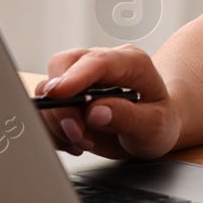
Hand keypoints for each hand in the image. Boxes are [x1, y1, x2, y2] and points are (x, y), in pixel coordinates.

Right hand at [40, 45, 179, 159]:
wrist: (153, 127)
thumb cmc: (159, 121)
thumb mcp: (155, 125)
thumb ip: (128, 117)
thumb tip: (96, 112)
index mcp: (131, 62)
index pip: (98, 60)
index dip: (75, 76)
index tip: (58, 95)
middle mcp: (103, 63)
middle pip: (63, 67)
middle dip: (62, 106)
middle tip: (78, 134)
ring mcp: (82, 77)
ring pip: (48, 90)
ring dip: (58, 122)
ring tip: (84, 142)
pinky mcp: (67, 94)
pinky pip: (44, 107)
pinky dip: (52, 129)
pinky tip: (74, 141)